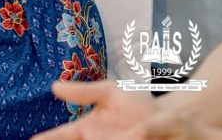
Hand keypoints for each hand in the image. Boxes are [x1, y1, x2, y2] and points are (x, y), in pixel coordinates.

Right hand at [33, 80, 175, 139]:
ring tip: (103, 134)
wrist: (176, 122)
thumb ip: (84, 92)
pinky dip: (123, 139)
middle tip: (51, 139)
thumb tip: (54, 87)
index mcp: (87, 130)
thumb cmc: (138, 106)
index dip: (45, 139)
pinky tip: (132, 133)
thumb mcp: (111, 92)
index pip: (60, 136)